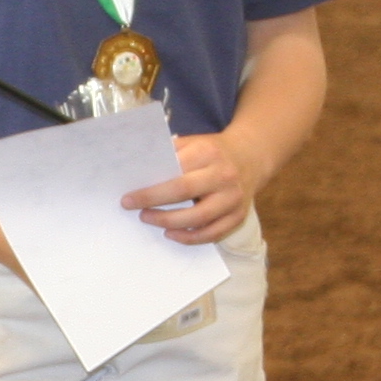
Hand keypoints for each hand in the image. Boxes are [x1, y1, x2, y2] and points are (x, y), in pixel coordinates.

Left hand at [124, 129, 263, 245]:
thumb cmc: (213, 151)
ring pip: (199, 218)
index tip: (128, 197)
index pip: (174, 172)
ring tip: (150, 220)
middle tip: (135, 210)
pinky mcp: (239, 216)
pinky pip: (213, 233)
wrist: (251, 157)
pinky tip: (172, 234)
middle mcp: (223, 175)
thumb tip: (138, 170)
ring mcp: (233, 198)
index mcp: (208, 153)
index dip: (150, 188)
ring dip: (170, 222)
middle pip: (184, 192)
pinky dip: (191, 238)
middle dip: (154, 203)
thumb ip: (170, 153)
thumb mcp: (193, 142)